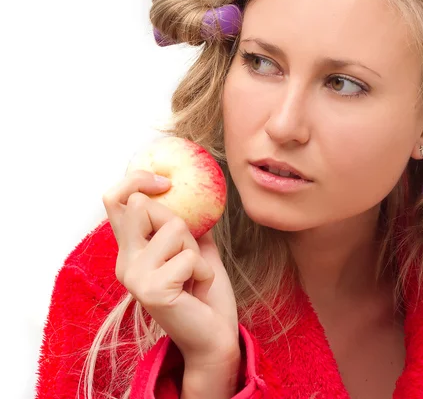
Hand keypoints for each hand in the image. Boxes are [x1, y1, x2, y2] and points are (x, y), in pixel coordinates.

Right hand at [102, 169, 238, 366]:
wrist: (214, 335)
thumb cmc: (204, 290)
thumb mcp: (194, 246)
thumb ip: (184, 221)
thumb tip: (186, 187)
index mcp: (130, 249)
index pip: (114, 201)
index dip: (135, 180)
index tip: (164, 181)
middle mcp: (124, 262)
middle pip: (143, 206)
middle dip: (179, 223)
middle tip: (189, 252)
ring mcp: (134, 277)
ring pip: (174, 228)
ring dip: (195, 250)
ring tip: (194, 274)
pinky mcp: (151, 290)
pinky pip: (189, 257)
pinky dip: (204, 270)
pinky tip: (198, 289)